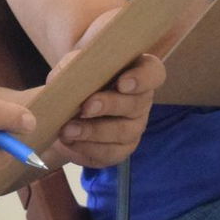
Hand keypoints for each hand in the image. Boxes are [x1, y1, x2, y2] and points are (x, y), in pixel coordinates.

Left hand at [46, 35, 165, 168]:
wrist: (66, 112)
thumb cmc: (79, 82)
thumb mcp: (73, 67)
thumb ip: (72, 66)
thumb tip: (67, 76)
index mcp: (136, 72)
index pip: (153, 73)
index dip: (142, 79)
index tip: (123, 83)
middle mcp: (141, 100)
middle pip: (136, 104)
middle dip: (110, 105)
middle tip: (86, 107)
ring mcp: (134, 127)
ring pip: (122, 132)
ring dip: (93, 131)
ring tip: (68, 129)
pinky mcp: (122, 150)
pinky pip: (110, 153)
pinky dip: (87, 148)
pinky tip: (70, 141)